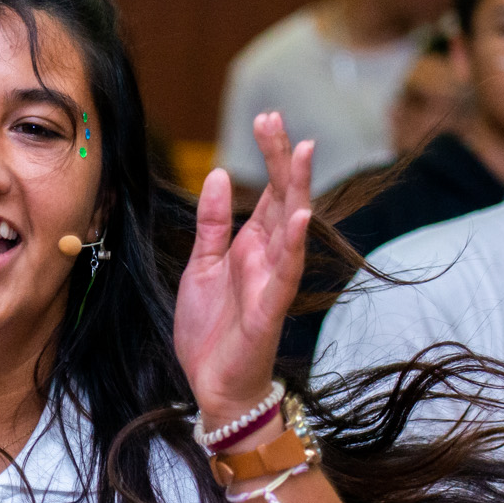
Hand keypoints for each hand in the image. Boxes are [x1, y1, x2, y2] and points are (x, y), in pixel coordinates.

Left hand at [174, 113, 313, 425]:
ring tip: (302, 152)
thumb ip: (211, 223)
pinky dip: (292, 244)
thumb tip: (216, 173)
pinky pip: (285, 273)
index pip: (268, 191)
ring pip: (290, 228)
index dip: (269, 155)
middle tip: (277, 120)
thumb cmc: (212, 330)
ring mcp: (272, 281)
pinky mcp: (269, 309)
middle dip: (281, 159)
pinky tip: (298, 215)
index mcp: (252, 244)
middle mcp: (268, 257)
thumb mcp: (201, 265)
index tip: (266, 117)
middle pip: (282, 198)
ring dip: (297, 190)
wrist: (213, 385)